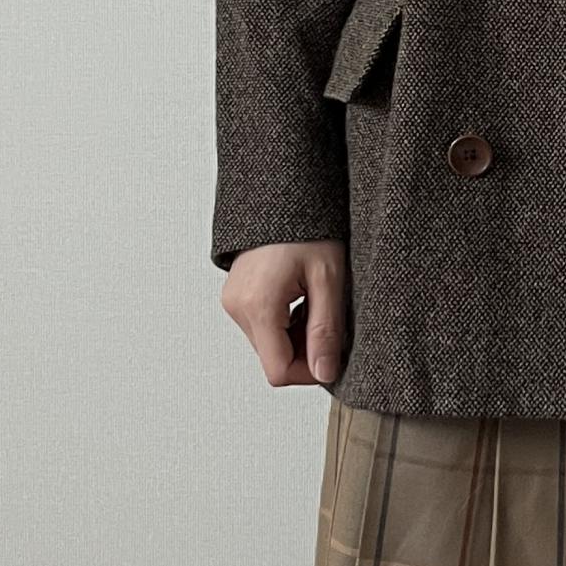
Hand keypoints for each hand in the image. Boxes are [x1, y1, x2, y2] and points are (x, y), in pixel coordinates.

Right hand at [221, 241, 348, 386]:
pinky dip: (284, 323)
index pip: (279, 371)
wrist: (284, 192)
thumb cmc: (309, 228)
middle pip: (273, 359)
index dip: (310, 372)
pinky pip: (261, 326)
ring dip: (295, 336)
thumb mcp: (329, 279)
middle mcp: (237, 307)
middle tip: (328, 318)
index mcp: (257, 305)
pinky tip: (301, 298)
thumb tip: (325, 373)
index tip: (333, 353)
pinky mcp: (235, 296)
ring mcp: (232, 301)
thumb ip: (325, 331)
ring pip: (268, 345)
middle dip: (305, 351)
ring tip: (315, 302)